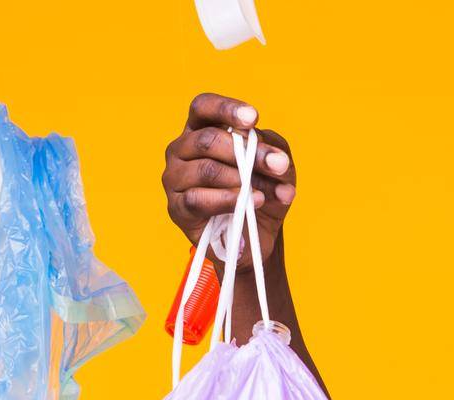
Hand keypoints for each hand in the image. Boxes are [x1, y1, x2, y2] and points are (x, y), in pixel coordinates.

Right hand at [162, 93, 296, 262]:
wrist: (254, 237)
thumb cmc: (260, 192)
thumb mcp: (276, 168)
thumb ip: (274, 151)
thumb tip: (272, 155)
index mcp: (201, 130)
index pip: (203, 107)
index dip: (226, 108)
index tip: (253, 118)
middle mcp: (181, 149)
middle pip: (209, 139)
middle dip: (250, 152)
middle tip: (279, 165)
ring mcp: (174, 178)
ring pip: (207, 169)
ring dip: (243, 179)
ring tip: (267, 192)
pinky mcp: (176, 208)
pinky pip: (199, 199)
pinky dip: (229, 200)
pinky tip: (252, 201)